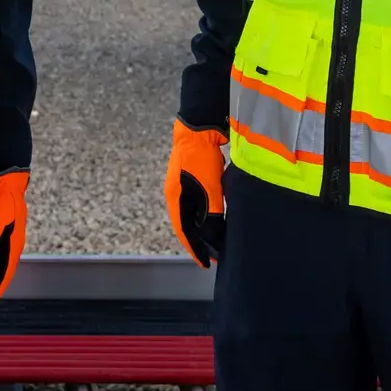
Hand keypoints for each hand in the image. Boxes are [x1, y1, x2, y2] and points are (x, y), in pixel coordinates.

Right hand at [165, 120, 226, 266]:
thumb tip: (211, 233)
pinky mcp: (192, 178)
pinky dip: (204, 214)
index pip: (183, 231)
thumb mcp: (209, 186)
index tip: (203, 263)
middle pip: (186, 224)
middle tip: (212, 255)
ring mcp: (182, 185)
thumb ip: (211, 211)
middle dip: (198, 241)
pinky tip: (214, 217)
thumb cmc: (201, 156)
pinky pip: (197, 203)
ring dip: (202, 227)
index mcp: (175, 198)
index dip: (193, 248)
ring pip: (192, 214)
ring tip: (214, 240)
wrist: (199, 127)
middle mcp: (176, 194)